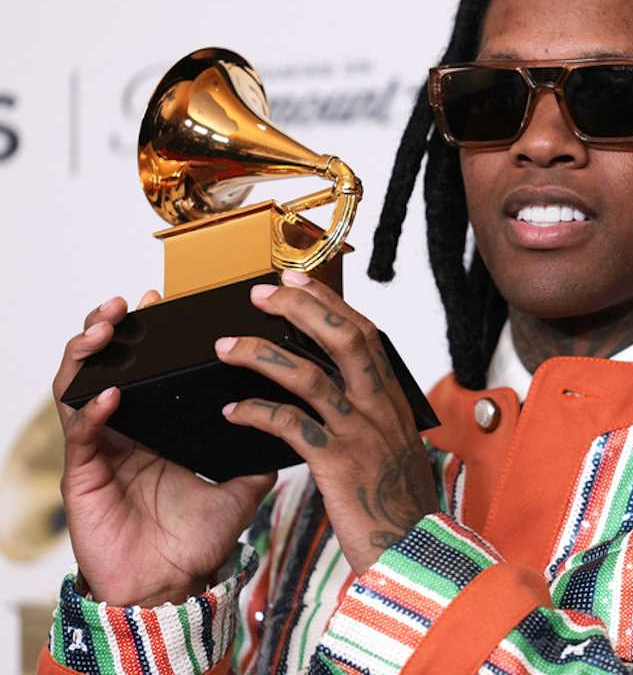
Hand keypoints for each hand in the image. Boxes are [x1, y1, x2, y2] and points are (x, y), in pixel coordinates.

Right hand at [53, 291, 276, 605]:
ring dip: (88, 354)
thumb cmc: (196, 540)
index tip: (168, 300)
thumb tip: (298, 416)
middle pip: (105, 364)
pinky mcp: (83, 475)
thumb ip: (261, 449)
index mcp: (157, 425)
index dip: (152, 333)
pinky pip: (81, 435)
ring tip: (106, 328)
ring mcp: (101, 448)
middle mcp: (124, 429)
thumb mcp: (242, 485)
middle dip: (111, 327)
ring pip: (78, 387)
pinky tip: (110, 394)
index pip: (148, 367)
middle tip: (130, 302)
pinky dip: (93, 410)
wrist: (171, 589)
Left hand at [217, 270, 437, 574]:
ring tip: (226, 346)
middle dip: (300, 309)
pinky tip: (232, 411)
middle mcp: (381, 409)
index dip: (330, 303)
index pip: (365, 335)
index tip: (298, 281)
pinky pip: (292, 426)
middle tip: (260, 292)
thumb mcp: (393, 451)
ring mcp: (362, 434)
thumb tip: (344, 399)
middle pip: (345, 339)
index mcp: (392, 402)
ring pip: (312, 375)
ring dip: (263, 355)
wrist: (415, 555)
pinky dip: (258, 412)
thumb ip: (371, 420)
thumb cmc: (398, 507)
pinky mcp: (339, 464)